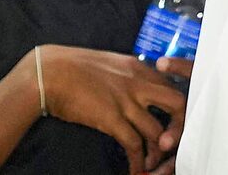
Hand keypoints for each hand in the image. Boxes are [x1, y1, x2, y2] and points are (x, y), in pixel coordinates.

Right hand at [29, 44, 188, 172]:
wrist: (48, 72)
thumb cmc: (72, 67)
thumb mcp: (108, 63)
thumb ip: (126, 76)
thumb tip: (135, 90)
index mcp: (137, 66)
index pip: (171, 85)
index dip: (174, 107)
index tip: (170, 122)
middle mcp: (137, 82)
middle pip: (177, 104)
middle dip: (179, 127)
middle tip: (171, 143)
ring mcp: (125, 101)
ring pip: (157, 131)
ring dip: (157, 152)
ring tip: (151, 164)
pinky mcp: (111, 118)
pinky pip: (134, 145)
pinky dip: (137, 161)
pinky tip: (135, 169)